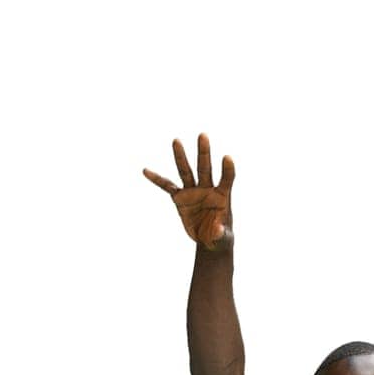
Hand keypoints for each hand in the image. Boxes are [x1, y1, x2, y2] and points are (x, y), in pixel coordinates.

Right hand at [142, 133, 234, 251]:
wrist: (210, 239)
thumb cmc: (221, 237)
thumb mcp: (223, 238)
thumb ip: (221, 234)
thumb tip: (218, 230)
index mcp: (222, 196)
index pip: (226, 179)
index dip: (227, 170)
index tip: (227, 158)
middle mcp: (207, 189)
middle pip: (205, 168)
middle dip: (204, 153)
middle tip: (203, 135)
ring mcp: (193, 191)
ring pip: (186, 171)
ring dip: (181, 157)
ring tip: (176, 141)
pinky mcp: (180, 197)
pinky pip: (167, 186)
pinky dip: (157, 179)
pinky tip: (146, 171)